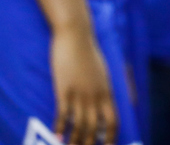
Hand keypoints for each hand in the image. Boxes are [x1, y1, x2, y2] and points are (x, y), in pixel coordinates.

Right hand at [50, 25, 116, 144]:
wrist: (75, 35)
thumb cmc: (89, 53)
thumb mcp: (105, 72)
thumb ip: (106, 89)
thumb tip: (113, 101)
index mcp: (107, 91)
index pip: (113, 121)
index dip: (110, 137)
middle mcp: (95, 95)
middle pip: (95, 128)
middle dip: (90, 143)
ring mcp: (80, 93)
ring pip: (78, 124)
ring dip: (74, 140)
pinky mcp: (64, 89)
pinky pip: (63, 114)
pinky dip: (59, 127)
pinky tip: (56, 135)